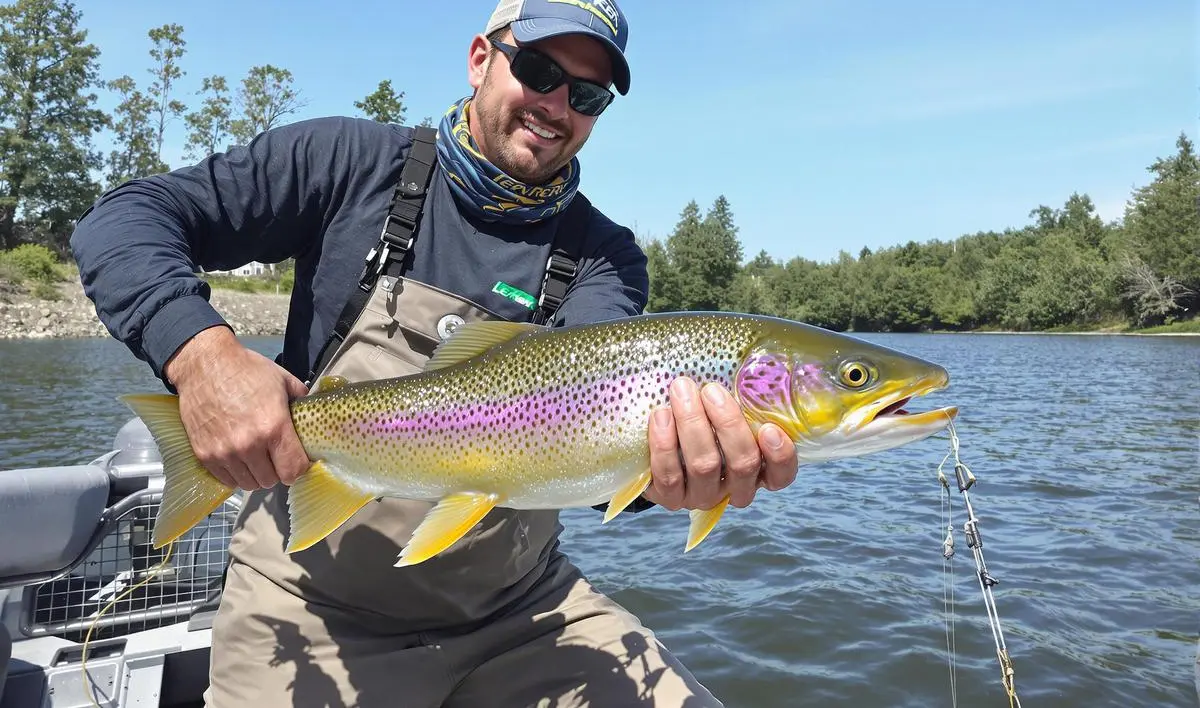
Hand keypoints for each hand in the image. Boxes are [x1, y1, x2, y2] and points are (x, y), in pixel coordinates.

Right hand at [164, 325, 310, 490]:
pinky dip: (236, 474)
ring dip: (256, 474)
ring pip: (249, 484)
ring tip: (257, 458)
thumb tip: (313, 415)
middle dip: (278, 471)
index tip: (298, 461)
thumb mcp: (283, 380)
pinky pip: (227, 480)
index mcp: (273, 427)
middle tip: (276, 457)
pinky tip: (239, 459)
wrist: (205, 364)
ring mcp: (224, 452)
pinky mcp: (204, 454)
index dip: (299, 468)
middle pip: (272, 481)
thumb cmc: (246, 370)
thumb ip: (302, 401)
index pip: (293, 470)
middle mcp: (249, 445)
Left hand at [643, 376, 796, 511]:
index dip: (780, 456)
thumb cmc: (700, 419)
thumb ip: (736, 398)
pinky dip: (665, 443)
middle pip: (742, 464)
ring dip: (693, 424)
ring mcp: (702, 496)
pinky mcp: (670, 498)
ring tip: (682, 390)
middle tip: (711, 390)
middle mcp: (733, 488)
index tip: (769, 428)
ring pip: (705, 466)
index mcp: (757, 470)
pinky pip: (669, 476)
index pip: (781, 475)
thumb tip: (735, 358)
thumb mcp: (721, 411)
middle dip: (727, 424)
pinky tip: (661, 415)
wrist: (654, 447)